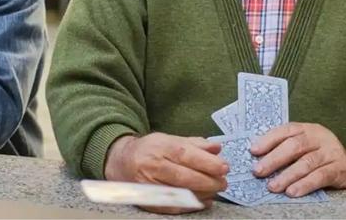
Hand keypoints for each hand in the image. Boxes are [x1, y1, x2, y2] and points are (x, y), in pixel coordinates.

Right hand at [104, 133, 227, 213]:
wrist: (121, 162)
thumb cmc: (151, 150)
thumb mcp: (171, 139)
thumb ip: (195, 144)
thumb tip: (217, 148)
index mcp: (160, 147)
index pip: (186, 154)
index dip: (207, 162)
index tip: (224, 167)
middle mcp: (152, 165)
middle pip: (184, 176)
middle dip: (208, 181)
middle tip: (223, 182)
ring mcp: (148, 185)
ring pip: (179, 193)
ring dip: (202, 194)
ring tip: (215, 190)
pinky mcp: (148, 200)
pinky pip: (173, 207)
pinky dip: (191, 205)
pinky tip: (203, 201)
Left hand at [251, 122, 345, 197]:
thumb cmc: (321, 160)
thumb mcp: (306, 149)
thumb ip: (287, 150)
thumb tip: (257, 158)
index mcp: (309, 129)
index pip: (287, 130)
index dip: (269, 139)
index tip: (253, 151)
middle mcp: (321, 137)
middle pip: (295, 145)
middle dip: (274, 159)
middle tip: (258, 171)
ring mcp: (333, 152)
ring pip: (306, 162)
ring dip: (287, 175)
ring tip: (273, 186)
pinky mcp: (341, 168)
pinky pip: (321, 177)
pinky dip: (305, 185)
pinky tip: (292, 192)